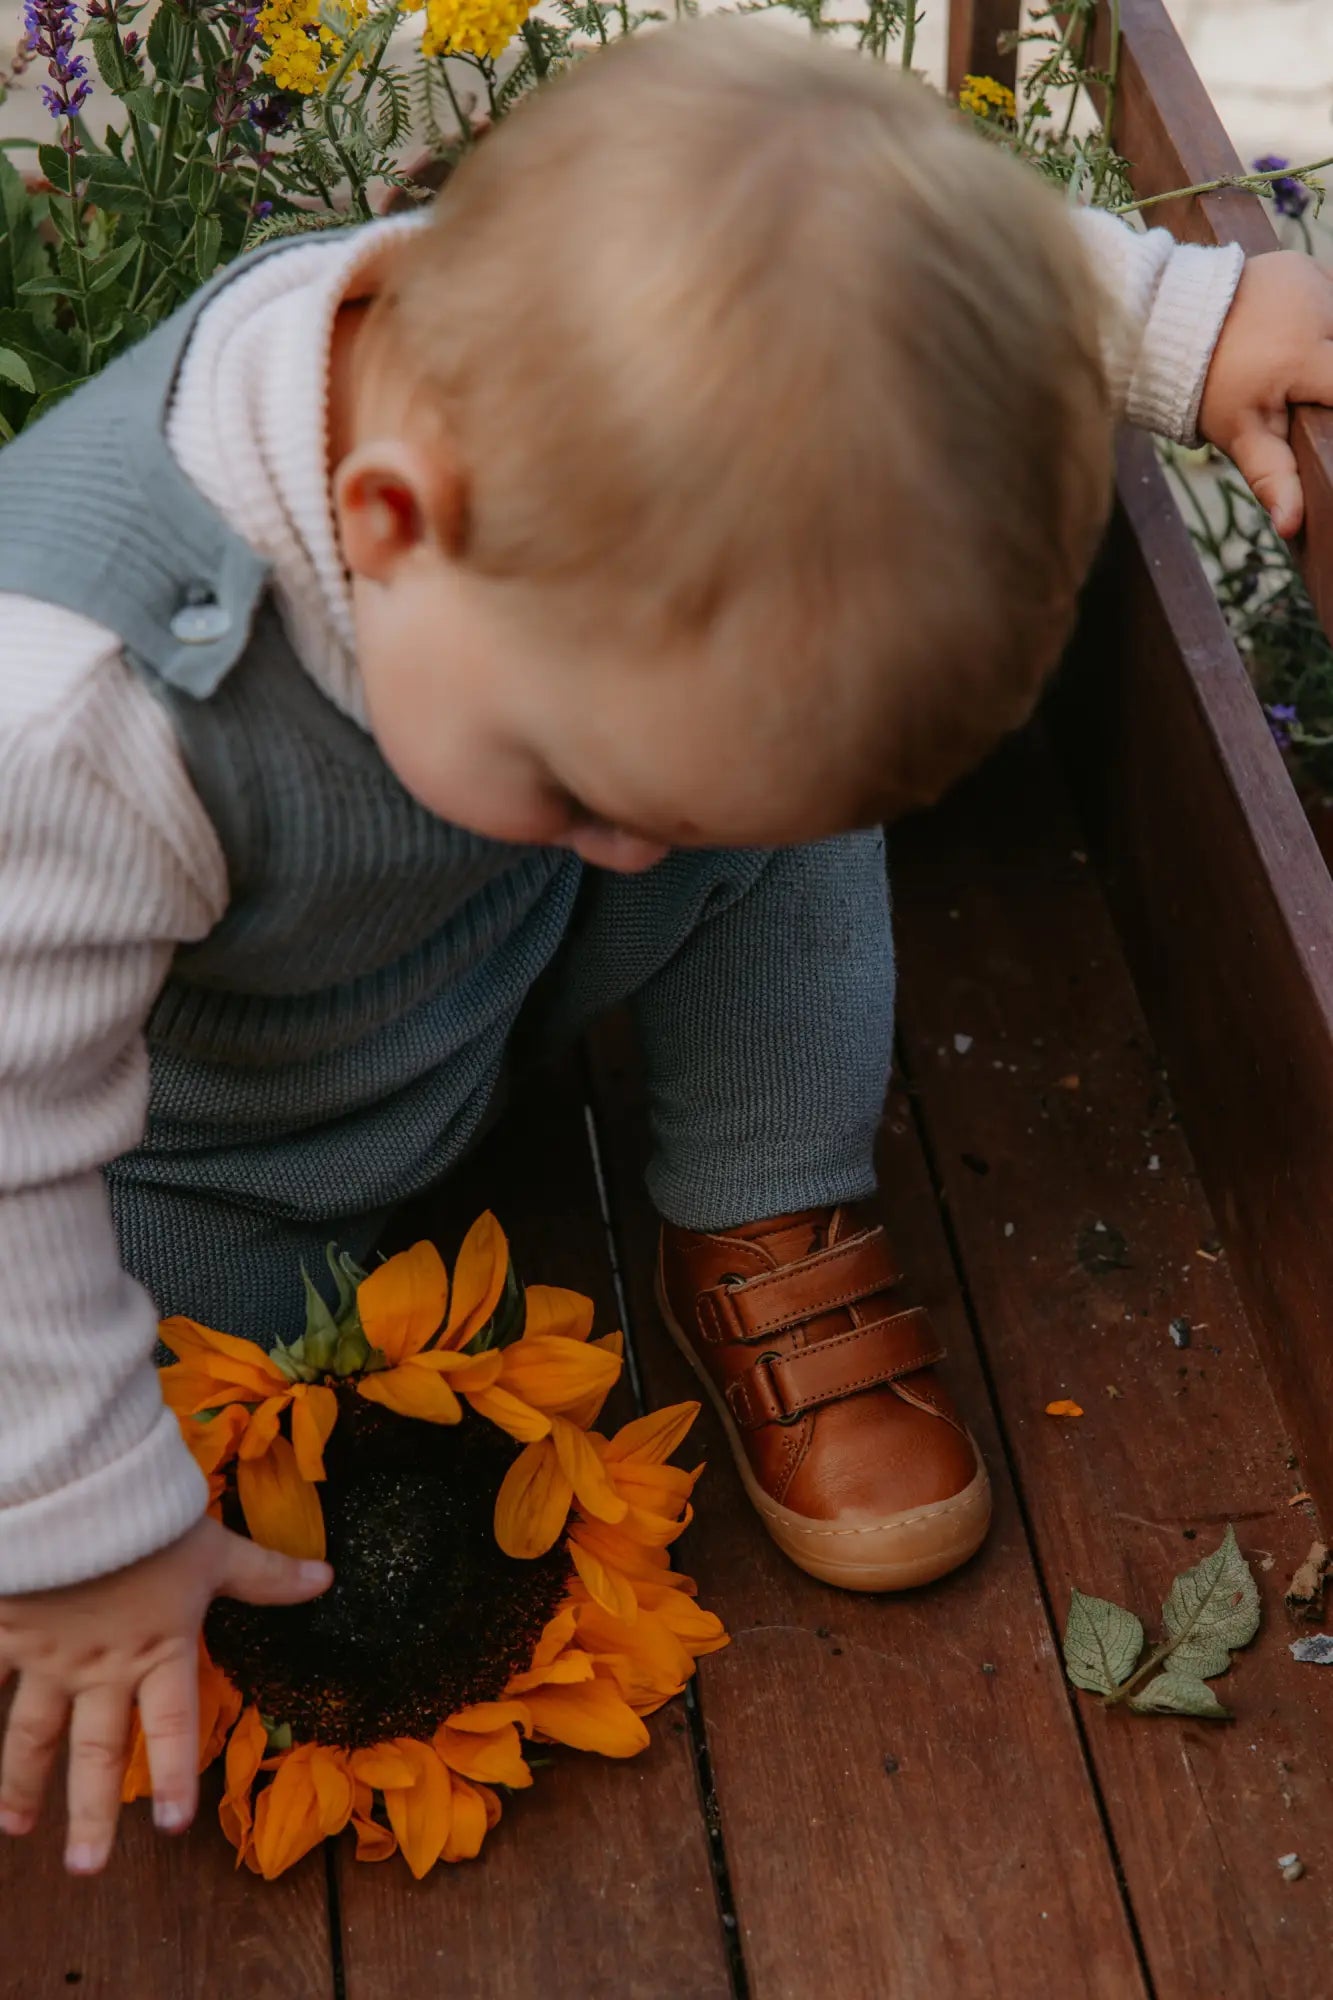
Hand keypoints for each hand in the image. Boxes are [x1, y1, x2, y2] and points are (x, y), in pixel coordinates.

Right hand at [0, 1516, 330, 1874]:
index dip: (172, 1778)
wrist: (78, 1492)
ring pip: (31, 1735)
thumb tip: (328, 1580)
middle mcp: (100, 1668)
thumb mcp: (215, 1548)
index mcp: (156, 1650)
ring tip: (15, 1828)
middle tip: (86, 1870)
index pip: (170, 1728)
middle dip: (90, 1814)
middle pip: (95, 1753)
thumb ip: (266, 1574)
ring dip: (21, 1785)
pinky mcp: (8, 1631)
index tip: (171, 1827)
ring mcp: (47, 1656)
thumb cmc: (152, 1518)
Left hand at [1199, 248, 1332, 538]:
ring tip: (1294, 372)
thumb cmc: (1205, 388)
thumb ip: (1273, 476)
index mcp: (1302, 357)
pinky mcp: (1305, 264)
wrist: (1170, 326)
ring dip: (1328, 353)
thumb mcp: (1238, 434)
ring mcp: (1313, 280)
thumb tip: (1292, 525)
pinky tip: (1299, 339)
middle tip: (1301, 396)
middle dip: (1327, 379)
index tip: (1324, 412)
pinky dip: (1324, 323)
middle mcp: (1317, 310)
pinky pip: (1332, 295)